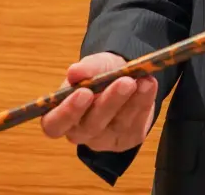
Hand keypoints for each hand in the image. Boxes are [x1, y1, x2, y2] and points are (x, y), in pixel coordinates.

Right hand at [40, 52, 157, 151]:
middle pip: (91, 125)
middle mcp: (80, 133)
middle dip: (109, 102)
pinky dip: (144, 103)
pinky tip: (149, 86)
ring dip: (132, 101)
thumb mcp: (94, 66)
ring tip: (143, 81)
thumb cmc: (99, 75)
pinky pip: (136, 124)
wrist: (124, 78)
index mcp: (60, 117)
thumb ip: (86, 68)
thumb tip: (74, 72)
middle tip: (124, 82)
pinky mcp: (128, 139)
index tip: (83, 92)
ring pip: (118, 124)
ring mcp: (105, 139)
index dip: (67, 112)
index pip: (54, 124)